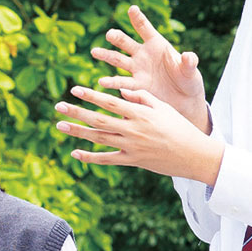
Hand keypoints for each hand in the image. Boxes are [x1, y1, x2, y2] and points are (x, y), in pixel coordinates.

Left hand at [57, 85, 226, 183]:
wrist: (194, 155)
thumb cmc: (179, 127)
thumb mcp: (163, 107)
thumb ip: (141, 98)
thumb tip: (121, 92)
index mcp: (140, 113)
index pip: (110, 102)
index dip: (91, 95)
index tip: (74, 89)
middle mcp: (133, 129)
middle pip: (98, 119)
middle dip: (76, 112)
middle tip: (57, 106)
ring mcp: (131, 147)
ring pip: (98, 138)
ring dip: (78, 132)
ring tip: (59, 125)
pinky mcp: (132, 161)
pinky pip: (107, 160)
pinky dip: (90, 157)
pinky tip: (75, 153)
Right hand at [88, 6, 208, 130]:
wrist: (183, 100)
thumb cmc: (188, 80)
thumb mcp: (191, 71)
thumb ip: (189, 62)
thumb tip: (188, 55)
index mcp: (157, 44)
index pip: (145, 28)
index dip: (138, 18)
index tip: (132, 8)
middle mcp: (143, 54)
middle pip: (126, 42)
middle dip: (117, 37)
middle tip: (110, 34)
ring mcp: (137, 69)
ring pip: (117, 60)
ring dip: (106, 55)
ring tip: (95, 51)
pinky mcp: (135, 86)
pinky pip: (122, 83)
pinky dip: (112, 83)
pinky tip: (102, 82)